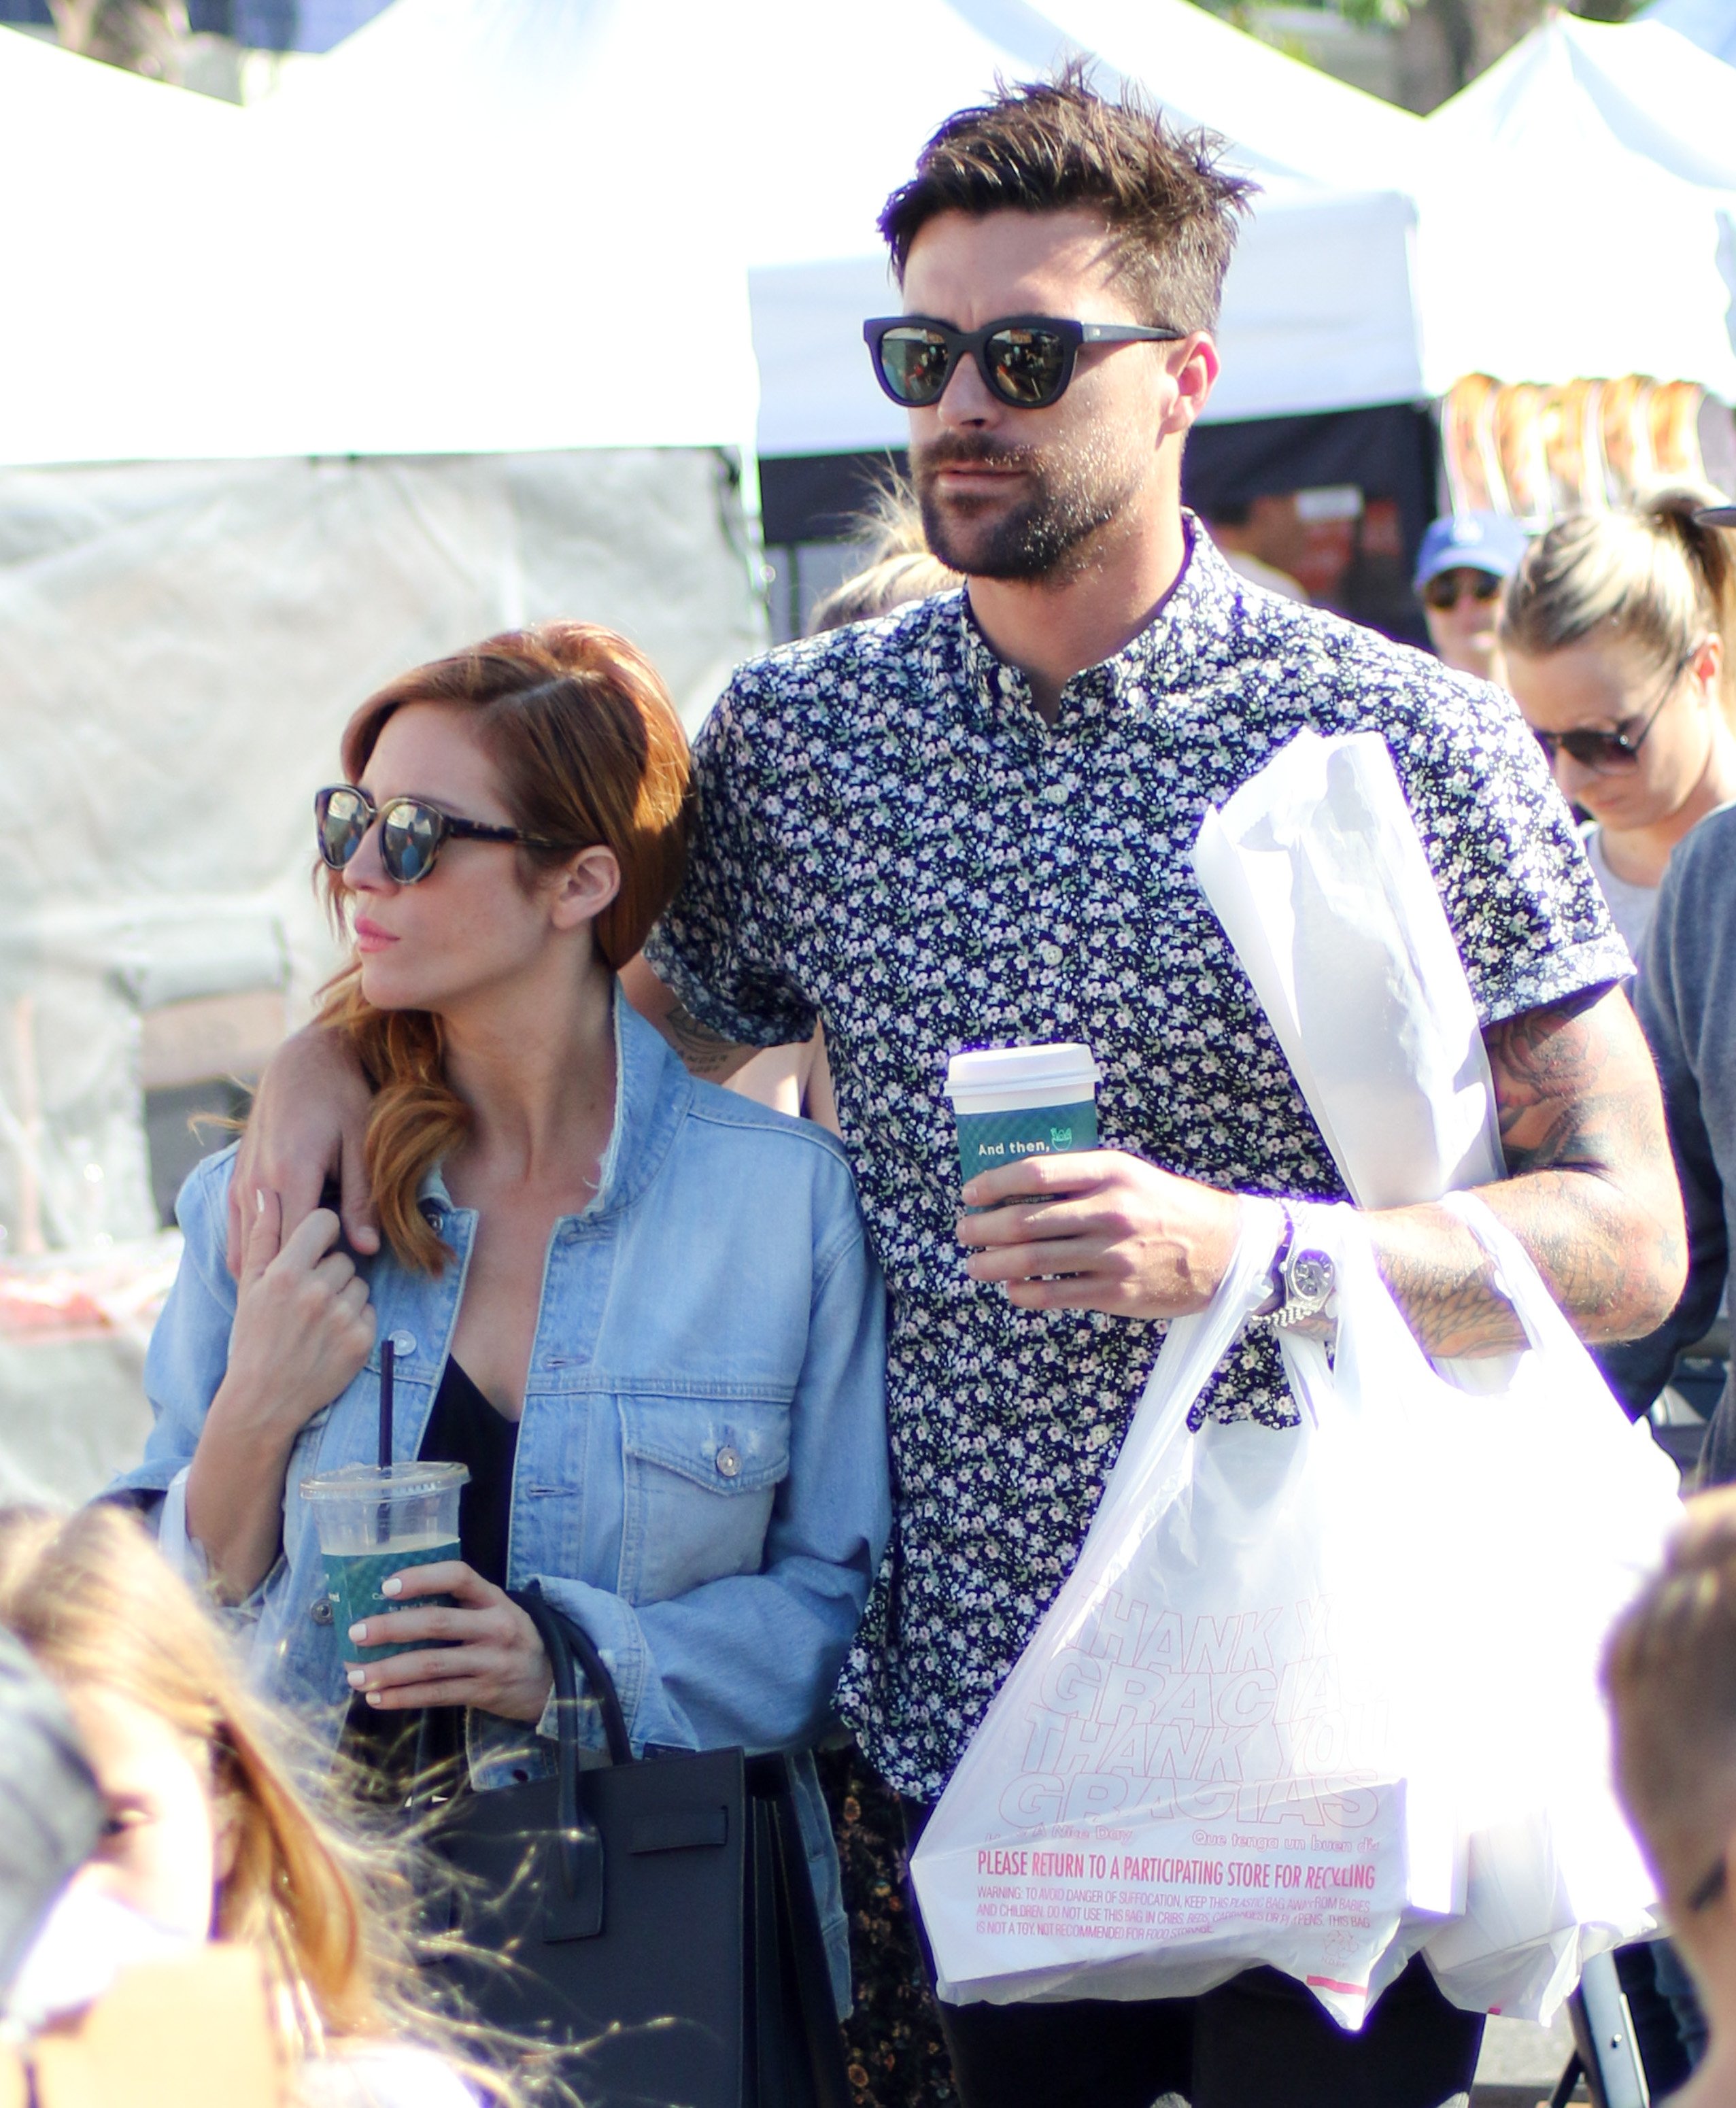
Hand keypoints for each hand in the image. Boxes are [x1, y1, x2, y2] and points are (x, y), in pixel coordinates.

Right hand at [218, 1192, 373, 1432]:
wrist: (263, 1400)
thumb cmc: (253, 1338)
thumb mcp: (250, 1287)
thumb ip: (262, 1237)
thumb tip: (266, 1194)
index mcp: (285, 1273)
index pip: (324, 1222)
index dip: (321, 1232)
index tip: (314, 1247)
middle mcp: (316, 1292)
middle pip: (343, 1257)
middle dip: (330, 1272)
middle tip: (307, 1299)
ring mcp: (341, 1317)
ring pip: (360, 1284)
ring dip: (345, 1296)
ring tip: (317, 1320)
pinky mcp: (361, 1341)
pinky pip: (371, 1311)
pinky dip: (356, 1321)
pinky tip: (331, 1338)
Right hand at [226, 1024, 377, 1276]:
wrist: (302, 1061)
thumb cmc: (340, 1098)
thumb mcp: (361, 1145)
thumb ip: (361, 1199)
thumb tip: (366, 1250)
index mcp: (290, 1175)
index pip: (296, 1247)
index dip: (317, 1272)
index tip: (340, 1284)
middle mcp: (256, 1183)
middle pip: (266, 1255)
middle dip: (290, 1280)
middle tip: (316, 1301)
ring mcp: (240, 1183)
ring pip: (244, 1249)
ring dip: (268, 1272)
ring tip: (297, 1290)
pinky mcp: (235, 1181)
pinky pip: (237, 1232)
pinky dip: (254, 1255)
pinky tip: (276, 1269)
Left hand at [344, 1564, 552, 1722]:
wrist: (551, 1679)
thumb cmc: (509, 1637)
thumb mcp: (495, 1610)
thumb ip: (458, 1604)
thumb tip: (391, 1604)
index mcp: (494, 1598)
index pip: (459, 1576)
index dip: (422, 1578)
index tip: (386, 1586)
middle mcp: (494, 1627)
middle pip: (437, 1623)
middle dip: (391, 1628)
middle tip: (355, 1633)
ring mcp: (490, 1662)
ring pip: (431, 1665)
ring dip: (388, 1670)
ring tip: (355, 1675)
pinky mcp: (483, 1693)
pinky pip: (437, 1695)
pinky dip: (404, 1697)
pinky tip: (378, 1698)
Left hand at [957, 1151, 1241, 1317]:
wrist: (1223, 1249)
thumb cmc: (1165, 1206)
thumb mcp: (1128, 1173)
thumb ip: (1080, 1178)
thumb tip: (1018, 1189)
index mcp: (1110, 1172)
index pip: (1036, 1173)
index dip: (994, 1183)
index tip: (971, 1193)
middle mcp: (1110, 1211)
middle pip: (1025, 1220)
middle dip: (983, 1228)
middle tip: (964, 1231)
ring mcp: (1112, 1255)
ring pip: (1033, 1260)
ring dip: (993, 1264)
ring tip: (975, 1265)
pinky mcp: (1116, 1293)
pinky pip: (1055, 1294)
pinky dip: (1024, 1292)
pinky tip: (1012, 1289)